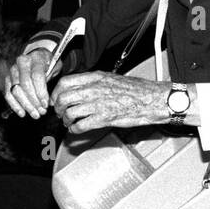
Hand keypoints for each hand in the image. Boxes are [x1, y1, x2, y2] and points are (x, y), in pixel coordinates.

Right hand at [5, 48, 55, 119]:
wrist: (37, 57)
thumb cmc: (48, 64)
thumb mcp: (54, 68)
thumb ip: (51, 83)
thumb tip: (47, 103)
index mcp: (35, 58)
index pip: (36, 76)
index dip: (41, 92)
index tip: (46, 104)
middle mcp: (21, 62)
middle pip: (25, 84)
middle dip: (33, 101)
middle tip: (41, 112)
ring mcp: (13, 70)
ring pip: (16, 90)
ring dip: (25, 105)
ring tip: (34, 114)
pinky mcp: (7, 78)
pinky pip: (8, 93)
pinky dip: (14, 105)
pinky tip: (22, 113)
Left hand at [51, 73, 170, 132]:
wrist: (153, 99)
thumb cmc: (136, 90)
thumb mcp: (112, 78)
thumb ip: (94, 82)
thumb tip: (80, 87)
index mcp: (95, 78)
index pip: (65, 83)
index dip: (56, 93)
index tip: (56, 99)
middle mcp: (94, 90)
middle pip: (64, 98)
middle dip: (58, 108)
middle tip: (60, 113)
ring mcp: (98, 104)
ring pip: (69, 113)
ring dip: (66, 120)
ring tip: (69, 122)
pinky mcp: (104, 119)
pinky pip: (80, 126)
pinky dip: (74, 130)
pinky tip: (76, 130)